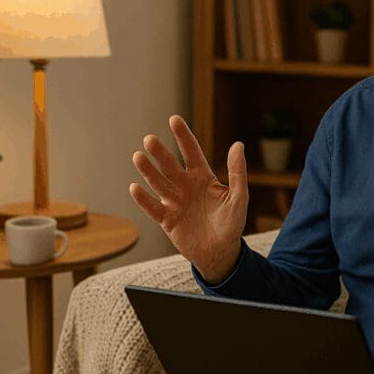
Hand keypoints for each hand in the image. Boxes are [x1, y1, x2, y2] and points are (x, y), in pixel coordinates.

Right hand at [129, 115, 247, 280]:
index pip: (191, 152)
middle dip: (160, 152)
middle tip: (150, 139)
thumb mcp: (238, 197)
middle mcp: (185, 186)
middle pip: (170, 165)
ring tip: (138, 157)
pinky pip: (153, 207)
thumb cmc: (231, 224)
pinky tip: (135, 188)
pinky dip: (144, 199)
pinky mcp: (167, 220)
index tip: (174, 119)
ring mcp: (175, 202)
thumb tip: (238, 145)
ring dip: (148, 171)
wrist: (221, 253)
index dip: (183, 137)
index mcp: (203, 178)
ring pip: (158, 183)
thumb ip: (237, 172)